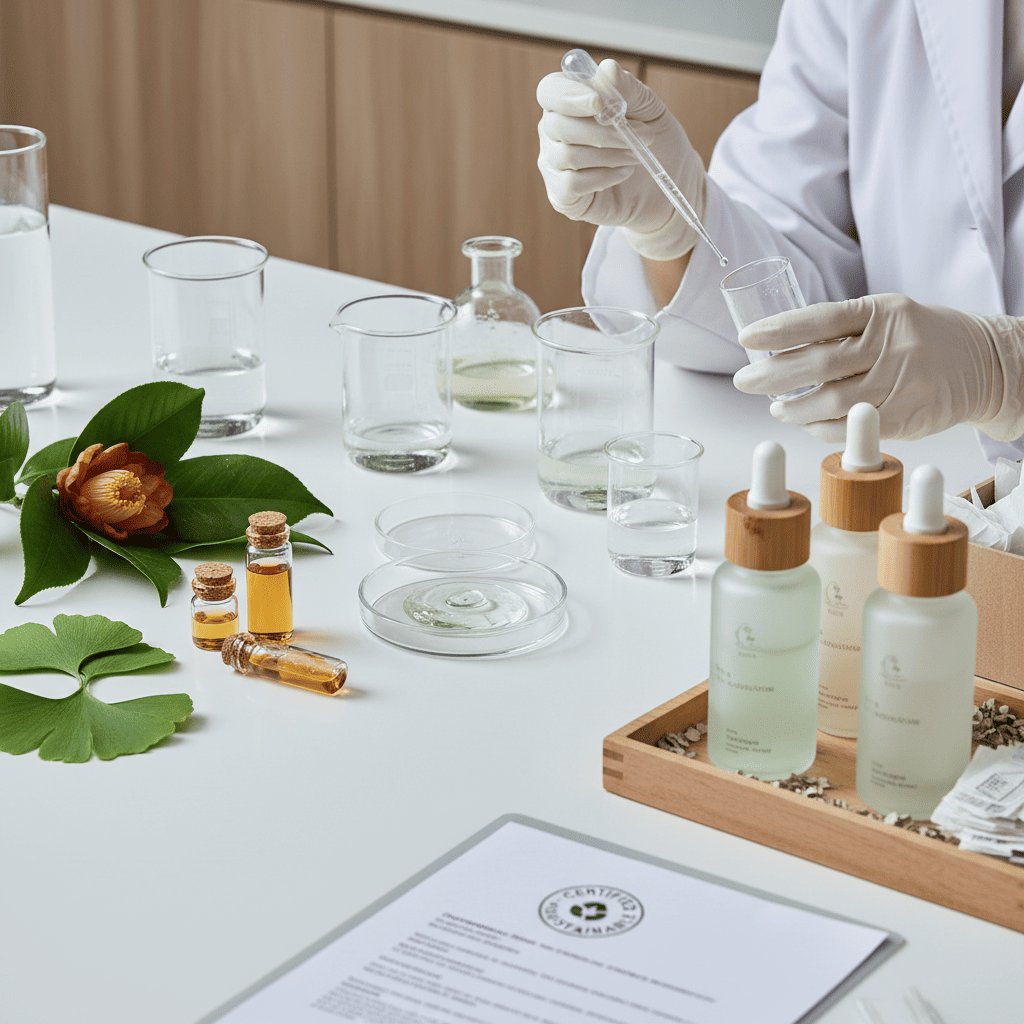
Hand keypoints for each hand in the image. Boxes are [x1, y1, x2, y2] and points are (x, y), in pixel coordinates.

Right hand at [536, 59, 706, 260]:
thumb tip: (606, 68)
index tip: (598, 102)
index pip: (549, 90)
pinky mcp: (562, 196)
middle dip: (602, 130)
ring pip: (566, 155)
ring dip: (608, 154)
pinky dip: (602, 177)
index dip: (568, 95)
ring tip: (635, 154)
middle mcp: (554, 132)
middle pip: (557, 125)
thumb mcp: (650, 109)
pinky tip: (622, 173)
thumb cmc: (655, 141)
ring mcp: (554, 166)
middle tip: (641, 135)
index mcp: (569, 102)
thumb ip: (628, 89)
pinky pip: (571, 183)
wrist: (666, 183)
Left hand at [732, 292, 1023, 442]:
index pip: (820, 319)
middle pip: (819, 364)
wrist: (984, 362)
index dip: (779, 331)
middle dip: (772, 375)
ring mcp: (901, 382)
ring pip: (832, 401)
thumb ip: (842, 329)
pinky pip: (852, 427)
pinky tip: (806, 424)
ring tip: (776, 408)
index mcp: (881, 312)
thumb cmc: (922, 336)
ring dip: (794, 408)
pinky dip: (822, 429)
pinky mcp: (907, 416)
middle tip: (744, 381)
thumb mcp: (887, 315)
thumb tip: (781, 347)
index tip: (747, 339)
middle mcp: (891, 345)